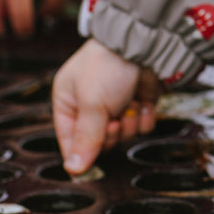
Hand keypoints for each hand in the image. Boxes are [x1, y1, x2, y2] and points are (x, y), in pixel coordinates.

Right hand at [52, 39, 162, 175]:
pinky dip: (145, 116)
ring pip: (124, 135)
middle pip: (100, 142)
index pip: (70, 140)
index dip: (82, 152)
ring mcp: (117, 105)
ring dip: (130, 124)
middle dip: (111, 134)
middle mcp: (91, 106)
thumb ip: (86, 138)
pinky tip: (143, 102)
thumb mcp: (91, 104)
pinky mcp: (139, 103)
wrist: (144, 44)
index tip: (92, 159)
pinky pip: (142, 126)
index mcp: (68, 102)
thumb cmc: (108, 66)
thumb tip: (74, 169)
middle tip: (114, 120)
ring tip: (130, 105)